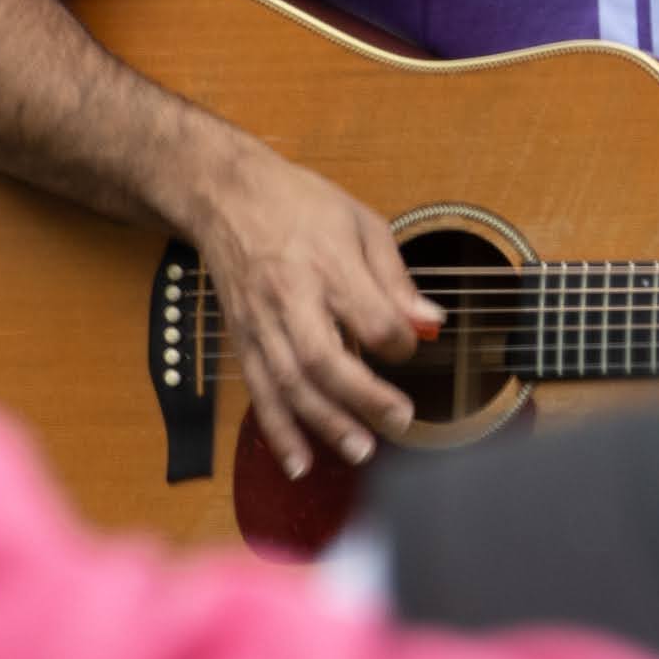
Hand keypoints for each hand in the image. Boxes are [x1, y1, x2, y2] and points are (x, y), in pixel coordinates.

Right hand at [183, 144, 438, 479]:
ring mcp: (260, 323)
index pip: (368, 317)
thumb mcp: (363, 225)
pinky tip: (300, 462)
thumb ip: (396, 280)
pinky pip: (260, 392)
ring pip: (289, 383)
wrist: (226, 196)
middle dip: (362, 398)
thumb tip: (432, 323)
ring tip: (360, 452)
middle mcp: (289, 299)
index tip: (413, 348)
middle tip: (400, 422)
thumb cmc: (301, 206)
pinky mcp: (242, 340)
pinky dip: (278, 430)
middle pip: (323, 359)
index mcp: (326, 264)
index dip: (397, 342)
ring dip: (324, 424)